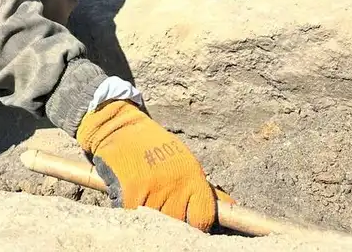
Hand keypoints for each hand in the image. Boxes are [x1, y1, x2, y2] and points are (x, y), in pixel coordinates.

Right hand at [76, 99, 224, 230]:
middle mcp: (175, 184)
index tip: (187, 219)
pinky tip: (130, 198)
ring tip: (145, 196)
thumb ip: (201, 187)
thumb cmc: (154, 145)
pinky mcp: (131, 191)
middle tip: (161, 203)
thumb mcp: (184, 161)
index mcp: (191, 176)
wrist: (121, 127)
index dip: (196, 223)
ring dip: (150, 213)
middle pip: (178, 222)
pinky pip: (135, 215)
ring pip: (157, 221)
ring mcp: (153, 188)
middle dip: (170, 216)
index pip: (203, 217)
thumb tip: (231, 206)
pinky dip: (132, 210)